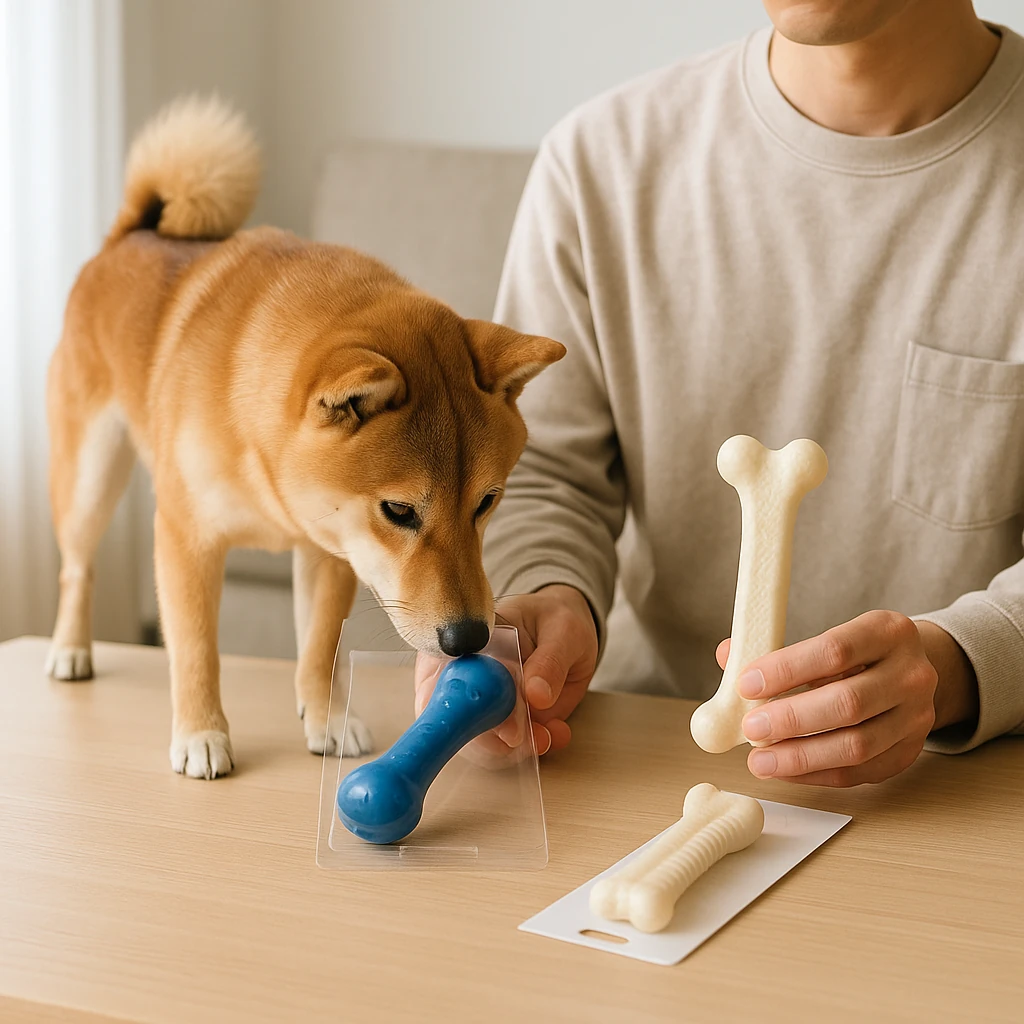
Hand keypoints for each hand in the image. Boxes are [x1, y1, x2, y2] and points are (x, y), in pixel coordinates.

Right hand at [414, 584, 597, 756]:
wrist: (568, 638)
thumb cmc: (557, 621)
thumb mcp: (563, 632)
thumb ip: (550, 661)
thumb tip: (536, 694)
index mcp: (468, 638)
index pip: (441, 672)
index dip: (459, 701)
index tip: (500, 721)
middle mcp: (463, 672)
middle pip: (449, 714)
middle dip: (487, 737)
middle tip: (526, 737)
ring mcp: (477, 701)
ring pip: (473, 740)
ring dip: (511, 748)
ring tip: (547, 734)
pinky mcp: (494, 722)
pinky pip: (499, 749)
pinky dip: (527, 750)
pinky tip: (553, 733)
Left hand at [716, 610, 975, 786]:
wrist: (912, 671)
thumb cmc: (858, 652)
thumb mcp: (828, 635)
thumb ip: (777, 646)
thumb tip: (728, 656)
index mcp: (887, 632)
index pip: (835, 650)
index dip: (787, 669)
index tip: (747, 684)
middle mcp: (911, 674)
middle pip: (848, 702)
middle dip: (792, 719)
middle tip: (750, 728)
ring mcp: (916, 717)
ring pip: (857, 745)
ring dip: (801, 756)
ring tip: (760, 759)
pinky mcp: (909, 752)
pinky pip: (860, 772)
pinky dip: (817, 774)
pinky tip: (785, 770)